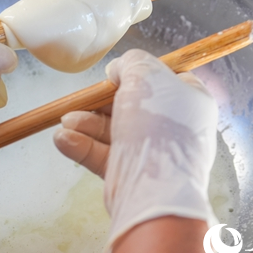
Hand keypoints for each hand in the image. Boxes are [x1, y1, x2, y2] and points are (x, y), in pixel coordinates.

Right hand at [53, 49, 217, 249]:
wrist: (155, 190)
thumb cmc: (157, 126)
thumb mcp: (145, 76)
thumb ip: (131, 63)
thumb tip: (119, 70)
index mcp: (190, 102)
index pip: (168, 79)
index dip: (142, 72)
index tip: (119, 74)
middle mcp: (174, 127)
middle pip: (133, 104)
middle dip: (101, 101)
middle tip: (85, 98)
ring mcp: (152, 152)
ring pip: (114, 129)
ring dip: (86, 122)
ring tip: (66, 120)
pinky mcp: (131, 173)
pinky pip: (103, 154)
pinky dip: (82, 145)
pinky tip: (62, 139)